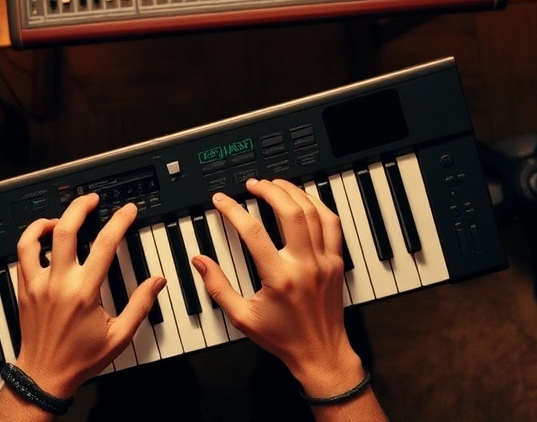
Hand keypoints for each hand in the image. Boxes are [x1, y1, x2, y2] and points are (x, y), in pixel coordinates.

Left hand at [13, 194, 165, 398]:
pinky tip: (43, 238)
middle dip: (80, 207)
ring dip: (49, 220)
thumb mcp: (119, 336)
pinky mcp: (24, 289)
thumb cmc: (79, 359)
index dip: (119, 221)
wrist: (44, 375)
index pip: (104, 244)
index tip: (127, 211)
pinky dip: (31, 239)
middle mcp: (58, 283)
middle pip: (65, 230)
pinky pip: (22, 254)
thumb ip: (140, 305)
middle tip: (92, 199)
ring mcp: (37, 284)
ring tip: (62, 217)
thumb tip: (156, 282)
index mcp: (84, 292)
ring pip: (34, 238)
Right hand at [191, 179, 363, 396]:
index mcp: (279, 278)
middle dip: (269, 190)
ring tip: (276, 184)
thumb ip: (218, 287)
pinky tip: (304, 200)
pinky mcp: (336, 262)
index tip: (222, 201)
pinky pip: (332, 224)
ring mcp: (324, 261)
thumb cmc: (283, 338)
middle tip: (253, 184)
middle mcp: (305, 265)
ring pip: (314, 213)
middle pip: (290, 212)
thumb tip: (200, 261)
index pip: (253, 232)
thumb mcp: (242, 317)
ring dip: (294, 193)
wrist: (321, 353)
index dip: (233, 210)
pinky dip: (318, 206)